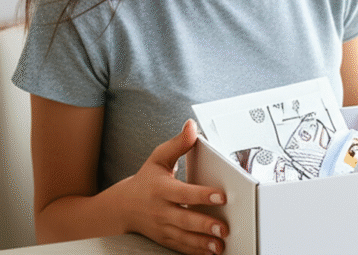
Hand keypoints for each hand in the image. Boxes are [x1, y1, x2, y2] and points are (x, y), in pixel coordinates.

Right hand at [116, 120, 228, 254]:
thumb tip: (192, 127)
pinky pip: (180, 246)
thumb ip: (179, 143)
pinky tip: (210, 251)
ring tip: (219, 244)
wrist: (122, 206)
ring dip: (202, 242)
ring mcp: (162, 227)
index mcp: (161, 189)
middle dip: (204, 224)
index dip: (202, 194)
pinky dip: (195, 250)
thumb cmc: (146, 180)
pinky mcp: (164, 238)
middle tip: (223, 227)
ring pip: (183, 236)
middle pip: (184, 218)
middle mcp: (161, 210)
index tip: (221, 196)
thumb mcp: (159, 158)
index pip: (184, 192)